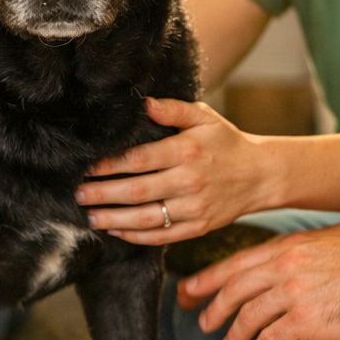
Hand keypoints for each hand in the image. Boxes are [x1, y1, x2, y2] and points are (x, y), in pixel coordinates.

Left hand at [76, 97, 280, 243]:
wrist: (261, 175)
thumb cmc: (226, 143)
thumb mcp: (204, 117)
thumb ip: (173, 109)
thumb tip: (143, 102)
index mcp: (187, 151)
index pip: (139, 160)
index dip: (110, 165)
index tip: (87, 167)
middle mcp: (189, 181)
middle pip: (137, 191)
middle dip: (103, 194)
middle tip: (78, 194)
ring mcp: (194, 208)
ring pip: (146, 218)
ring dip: (113, 219)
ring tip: (89, 216)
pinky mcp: (198, 228)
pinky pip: (161, 236)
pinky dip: (135, 236)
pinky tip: (115, 230)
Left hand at [176, 227, 339, 339]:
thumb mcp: (323, 249)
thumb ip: (293, 260)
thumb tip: (272, 275)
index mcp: (287, 248)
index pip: (235, 263)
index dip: (207, 279)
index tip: (189, 290)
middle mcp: (284, 267)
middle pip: (234, 290)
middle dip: (213, 308)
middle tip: (203, 323)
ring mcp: (294, 293)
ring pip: (248, 316)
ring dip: (233, 334)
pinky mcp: (307, 320)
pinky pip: (270, 338)